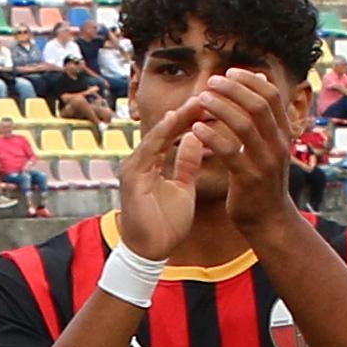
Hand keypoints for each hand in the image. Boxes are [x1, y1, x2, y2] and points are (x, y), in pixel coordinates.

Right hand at [109, 92, 216, 259]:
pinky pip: (148, 151)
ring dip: (177, 118)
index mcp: (153, 163)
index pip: (174, 133)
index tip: (214, 104)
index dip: (192, 117)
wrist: (151, 253)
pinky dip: (161, 135)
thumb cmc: (166, 224)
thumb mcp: (183, 187)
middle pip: (165, 129)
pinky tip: (174, 121)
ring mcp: (134, 168)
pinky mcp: (132, 178)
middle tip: (208, 94)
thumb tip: (198, 138)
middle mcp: (140, 161)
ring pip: (157, 135)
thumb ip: (187, 163)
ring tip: (196, 102)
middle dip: (186, 112)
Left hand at [182, 65, 302, 246]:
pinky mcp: (248, 179)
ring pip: (244, 125)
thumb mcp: (270, 146)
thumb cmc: (263, 181)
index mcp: (283, 134)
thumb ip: (265, 117)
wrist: (270, 221)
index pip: (271, 95)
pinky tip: (196, 128)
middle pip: (259, 105)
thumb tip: (260, 79)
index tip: (230, 71)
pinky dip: (211, 137)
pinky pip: (229, 152)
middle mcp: (278, 145)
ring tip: (201, 99)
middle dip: (233, 89)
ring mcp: (265, 162)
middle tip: (211, 81)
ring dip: (221, 107)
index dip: (250, 80)